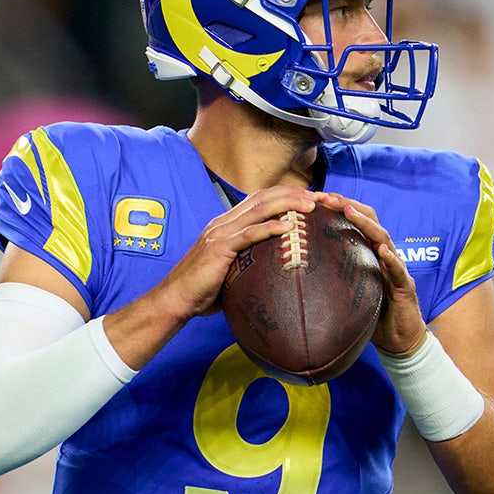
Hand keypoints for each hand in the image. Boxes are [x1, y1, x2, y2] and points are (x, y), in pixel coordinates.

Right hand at [156, 185, 317, 321]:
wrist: (175, 299)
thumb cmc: (203, 289)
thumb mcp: (230, 269)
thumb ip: (248, 262)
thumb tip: (274, 271)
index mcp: (227, 224)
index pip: (260, 200)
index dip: (285, 195)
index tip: (309, 199)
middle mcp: (224, 222)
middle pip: (263, 198)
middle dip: (292, 194)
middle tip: (317, 197)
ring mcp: (220, 233)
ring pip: (258, 209)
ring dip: (287, 204)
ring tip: (310, 206)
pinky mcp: (219, 248)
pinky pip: (249, 234)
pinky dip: (270, 227)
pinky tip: (288, 227)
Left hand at [316, 192, 426, 353]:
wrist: (398, 339)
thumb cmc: (372, 312)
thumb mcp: (347, 289)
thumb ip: (330, 275)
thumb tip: (294, 269)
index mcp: (368, 251)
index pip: (354, 220)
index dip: (336, 206)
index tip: (314, 197)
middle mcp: (383, 253)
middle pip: (369, 220)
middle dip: (347, 205)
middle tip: (325, 197)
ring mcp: (396, 267)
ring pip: (383, 237)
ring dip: (365, 223)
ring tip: (349, 211)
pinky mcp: (406, 286)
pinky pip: (399, 269)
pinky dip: (391, 259)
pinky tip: (382, 251)